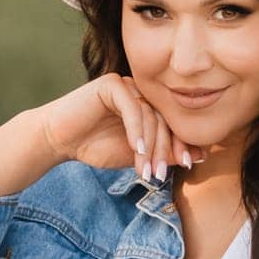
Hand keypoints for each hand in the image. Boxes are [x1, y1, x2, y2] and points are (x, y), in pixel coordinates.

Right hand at [38, 73, 212, 178]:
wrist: (58, 140)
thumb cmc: (94, 147)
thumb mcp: (136, 156)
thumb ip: (164, 154)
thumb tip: (200, 156)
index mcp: (148, 106)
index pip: (172, 123)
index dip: (181, 143)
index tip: (188, 165)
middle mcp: (140, 93)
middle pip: (163, 120)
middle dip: (164, 150)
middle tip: (160, 174)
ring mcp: (127, 86)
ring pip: (149, 116)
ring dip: (149, 147)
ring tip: (146, 171)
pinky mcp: (111, 84)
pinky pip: (131, 108)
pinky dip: (135, 131)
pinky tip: (135, 150)